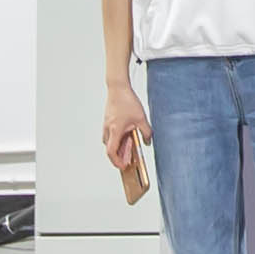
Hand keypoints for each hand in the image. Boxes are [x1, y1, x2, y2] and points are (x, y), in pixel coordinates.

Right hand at [98, 80, 147, 204]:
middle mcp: (108, 129)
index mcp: (115, 130)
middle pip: (109, 148)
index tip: (123, 166)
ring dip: (117, 146)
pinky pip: (110, 133)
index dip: (116, 161)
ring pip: (109, 141)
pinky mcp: (108, 120)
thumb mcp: (141, 118)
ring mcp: (106, 124)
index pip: (111, 151)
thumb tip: (148, 142)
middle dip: (118, 155)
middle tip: (128, 158)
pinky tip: (127, 134)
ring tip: (129, 146)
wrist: (118, 87)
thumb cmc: (127, 101)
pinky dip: (117, 138)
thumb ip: (146, 132)